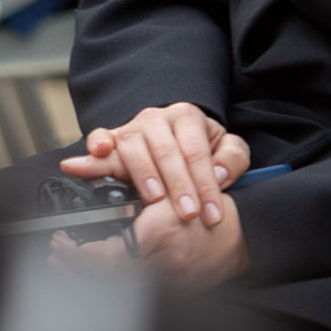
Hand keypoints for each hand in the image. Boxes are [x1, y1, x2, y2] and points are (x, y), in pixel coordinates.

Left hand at [49, 195, 249, 287]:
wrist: (241, 235)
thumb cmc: (207, 204)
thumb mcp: (166, 184)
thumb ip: (127, 176)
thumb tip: (83, 166)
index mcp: (159, 235)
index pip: (103, 257)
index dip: (74, 253)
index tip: (60, 243)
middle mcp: (163, 265)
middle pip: (103, 278)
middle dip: (74, 268)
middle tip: (58, 256)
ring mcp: (168, 284)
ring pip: (114, 288)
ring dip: (88, 277)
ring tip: (69, 265)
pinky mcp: (172, 294)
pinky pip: (132, 292)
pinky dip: (111, 283)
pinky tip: (99, 274)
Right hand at [60, 105, 249, 227]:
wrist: (174, 141)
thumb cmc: (200, 149)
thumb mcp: (226, 150)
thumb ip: (232, 158)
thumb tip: (219, 174)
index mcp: (187, 117)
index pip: (197, 152)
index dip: (206, 184)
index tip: (212, 213)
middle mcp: (157, 118)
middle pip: (166, 150)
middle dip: (179, 185)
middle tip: (188, 214)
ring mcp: (132, 127)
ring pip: (134, 145)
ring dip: (144, 173)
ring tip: (155, 198)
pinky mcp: (111, 138)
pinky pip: (100, 135)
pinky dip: (98, 143)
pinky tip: (98, 154)